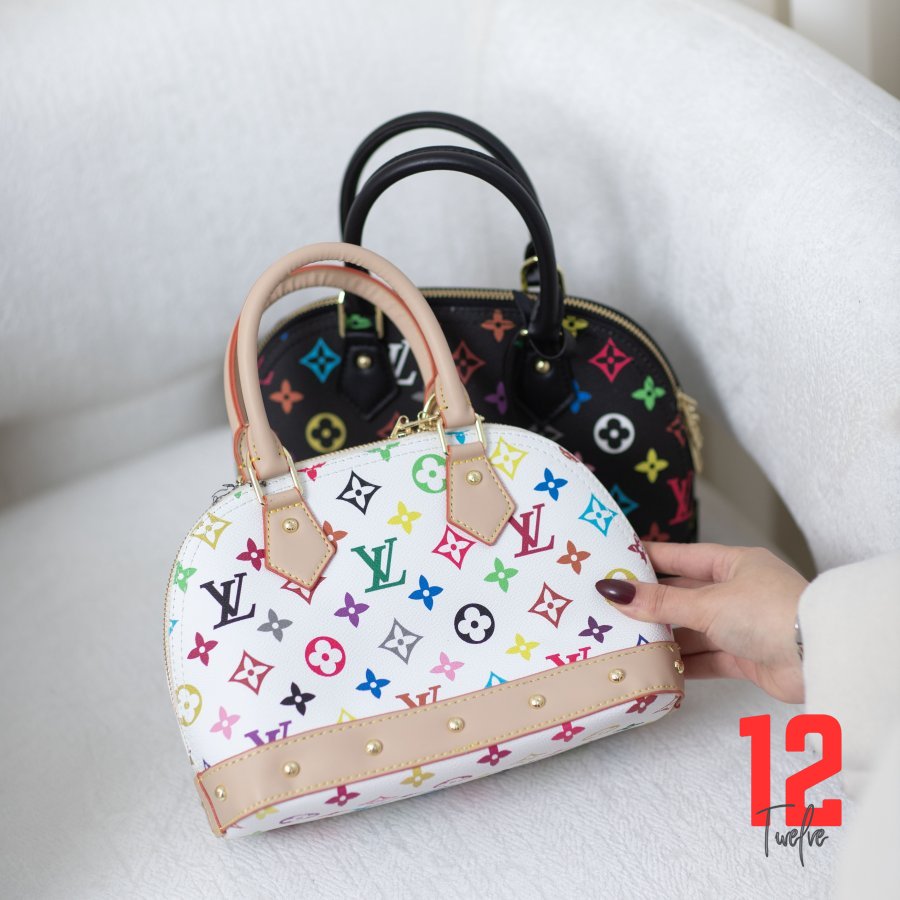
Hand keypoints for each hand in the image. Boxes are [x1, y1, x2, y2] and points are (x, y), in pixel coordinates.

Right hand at [595, 543, 807, 702]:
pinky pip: (707, 658)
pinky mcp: (746, 657)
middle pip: (684, 596)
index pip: (681, 557)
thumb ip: (660, 602)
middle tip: (612, 608)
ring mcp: (741, 625)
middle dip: (652, 604)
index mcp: (733, 563)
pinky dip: (685, 663)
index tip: (615, 561)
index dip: (649, 559)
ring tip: (627, 640)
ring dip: (666, 637)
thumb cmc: (767, 613)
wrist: (818, 658)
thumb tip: (614, 591)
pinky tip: (658, 666)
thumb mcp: (707, 603)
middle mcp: (737, 591)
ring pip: (693, 629)